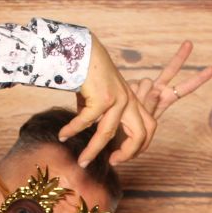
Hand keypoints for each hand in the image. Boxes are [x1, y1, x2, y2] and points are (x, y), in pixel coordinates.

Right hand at [59, 33, 154, 167]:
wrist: (82, 49)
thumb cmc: (88, 73)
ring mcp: (117, 98)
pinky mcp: (102, 97)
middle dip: (128, 153)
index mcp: (132, 100)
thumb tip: (86, 128)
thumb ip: (98, 114)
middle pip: (141, 134)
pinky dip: (73, 130)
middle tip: (113, 163)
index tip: (121, 155)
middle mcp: (129, 100)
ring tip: (81, 162)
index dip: (139, 146)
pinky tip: (62, 135)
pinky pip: (87, 121)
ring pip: (108, 134)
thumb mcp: (99, 96)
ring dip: (93, 151)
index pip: (148, 128)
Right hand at [129, 41, 211, 125]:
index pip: (185, 89)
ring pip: (146, 82)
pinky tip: (126, 103)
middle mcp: (158, 89)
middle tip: (190, 43)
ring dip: (140, 96)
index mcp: (167, 99)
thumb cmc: (137, 131)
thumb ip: (151, 107)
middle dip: (180, 57)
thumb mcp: (148, 124)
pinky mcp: (131, 84)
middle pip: (171, 70)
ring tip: (135, 110)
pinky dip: (129, 95)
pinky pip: (132, 86)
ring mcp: (144, 85)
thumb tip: (153, 90)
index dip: (198, 80)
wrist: (119, 130)